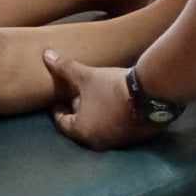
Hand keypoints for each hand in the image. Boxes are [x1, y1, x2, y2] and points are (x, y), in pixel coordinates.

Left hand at [43, 51, 158, 151]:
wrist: (150, 94)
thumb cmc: (111, 87)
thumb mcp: (86, 76)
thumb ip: (64, 68)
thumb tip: (46, 55)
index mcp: (82, 131)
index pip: (63, 123)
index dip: (58, 109)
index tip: (57, 100)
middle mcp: (98, 141)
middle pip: (81, 126)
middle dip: (77, 111)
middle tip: (75, 96)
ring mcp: (118, 141)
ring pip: (100, 127)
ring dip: (95, 115)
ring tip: (95, 99)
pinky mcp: (134, 137)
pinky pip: (116, 128)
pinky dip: (111, 118)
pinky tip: (113, 104)